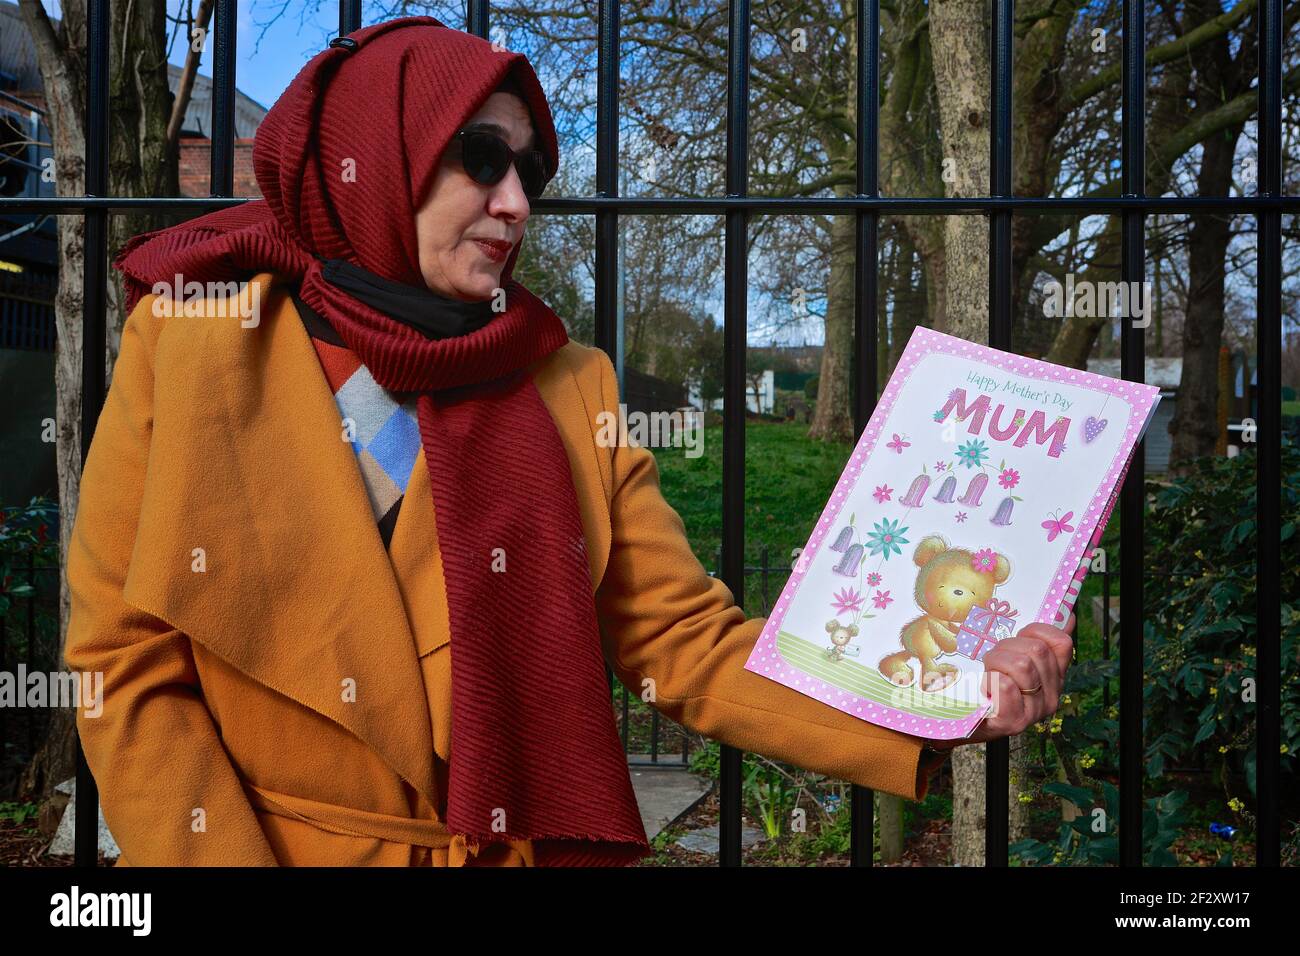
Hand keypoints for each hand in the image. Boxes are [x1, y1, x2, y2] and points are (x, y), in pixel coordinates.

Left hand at [928, 612, 1074, 750]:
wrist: (963, 720)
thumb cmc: (989, 684)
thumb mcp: (1013, 658)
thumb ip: (1037, 639)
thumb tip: (1068, 616)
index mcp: (1054, 677)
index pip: (1062, 642)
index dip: (1035, 631)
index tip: (1017, 638)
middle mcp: (1051, 695)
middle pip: (1036, 650)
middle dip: (1006, 646)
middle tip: (993, 660)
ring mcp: (1034, 711)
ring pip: (1021, 664)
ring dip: (995, 662)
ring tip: (987, 673)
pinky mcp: (1014, 722)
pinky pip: (1005, 685)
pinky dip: (989, 680)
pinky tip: (985, 689)